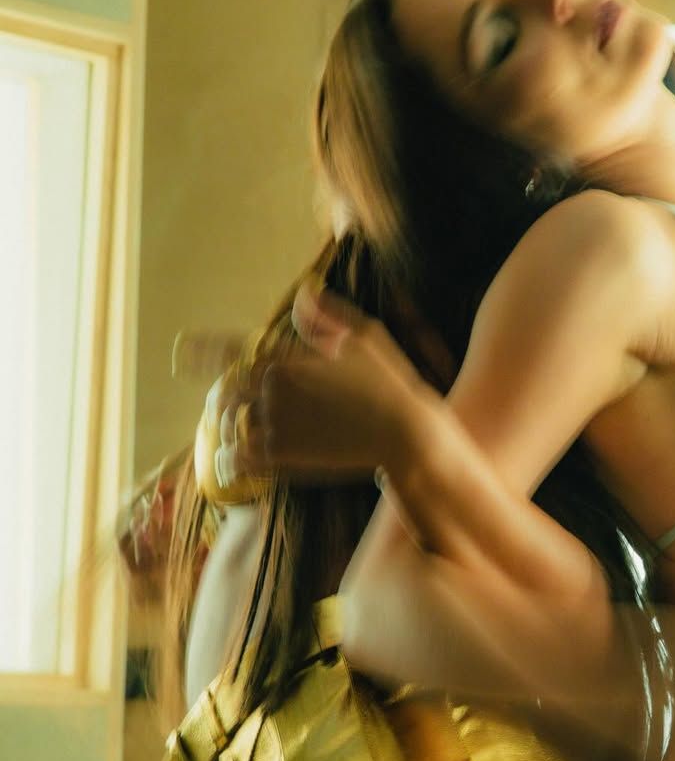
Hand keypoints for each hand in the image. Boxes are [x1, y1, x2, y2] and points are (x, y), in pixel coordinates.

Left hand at [215, 281, 432, 484]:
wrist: (406, 436)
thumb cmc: (391, 384)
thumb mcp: (366, 337)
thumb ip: (328, 318)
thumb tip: (303, 295)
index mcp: (289, 357)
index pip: (235, 350)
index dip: (204, 351)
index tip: (182, 350)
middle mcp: (274, 389)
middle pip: (225, 391)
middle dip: (219, 397)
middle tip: (220, 404)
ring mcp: (277, 425)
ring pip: (229, 426)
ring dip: (225, 428)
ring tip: (230, 434)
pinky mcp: (284, 459)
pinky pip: (239, 460)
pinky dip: (230, 462)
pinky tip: (231, 465)